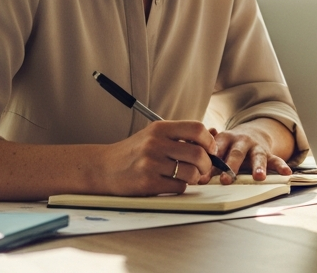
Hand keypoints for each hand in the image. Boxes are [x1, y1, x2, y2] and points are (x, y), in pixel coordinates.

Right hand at [98, 120, 216, 195]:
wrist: (103, 168)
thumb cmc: (134, 152)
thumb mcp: (154, 136)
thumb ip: (180, 136)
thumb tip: (213, 137)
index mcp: (160, 128)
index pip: (196, 128)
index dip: (209, 141)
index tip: (210, 149)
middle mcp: (155, 144)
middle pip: (198, 153)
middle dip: (207, 164)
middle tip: (204, 168)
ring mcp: (150, 164)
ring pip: (190, 172)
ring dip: (195, 178)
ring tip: (187, 177)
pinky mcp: (147, 183)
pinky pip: (178, 187)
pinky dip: (181, 187)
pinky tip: (172, 183)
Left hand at [206, 120, 295, 184]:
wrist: (250, 133)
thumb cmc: (227, 145)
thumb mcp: (215, 146)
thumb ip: (205, 155)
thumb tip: (193, 166)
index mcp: (224, 138)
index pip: (216, 150)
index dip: (209, 163)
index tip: (202, 179)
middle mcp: (241, 141)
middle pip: (236, 153)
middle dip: (231, 166)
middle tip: (226, 179)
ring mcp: (256, 147)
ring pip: (257, 156)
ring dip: (258, 167)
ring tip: (259, 177)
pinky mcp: (268, 153)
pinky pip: (276, 159)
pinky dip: (281, 166)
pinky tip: (287, 172)